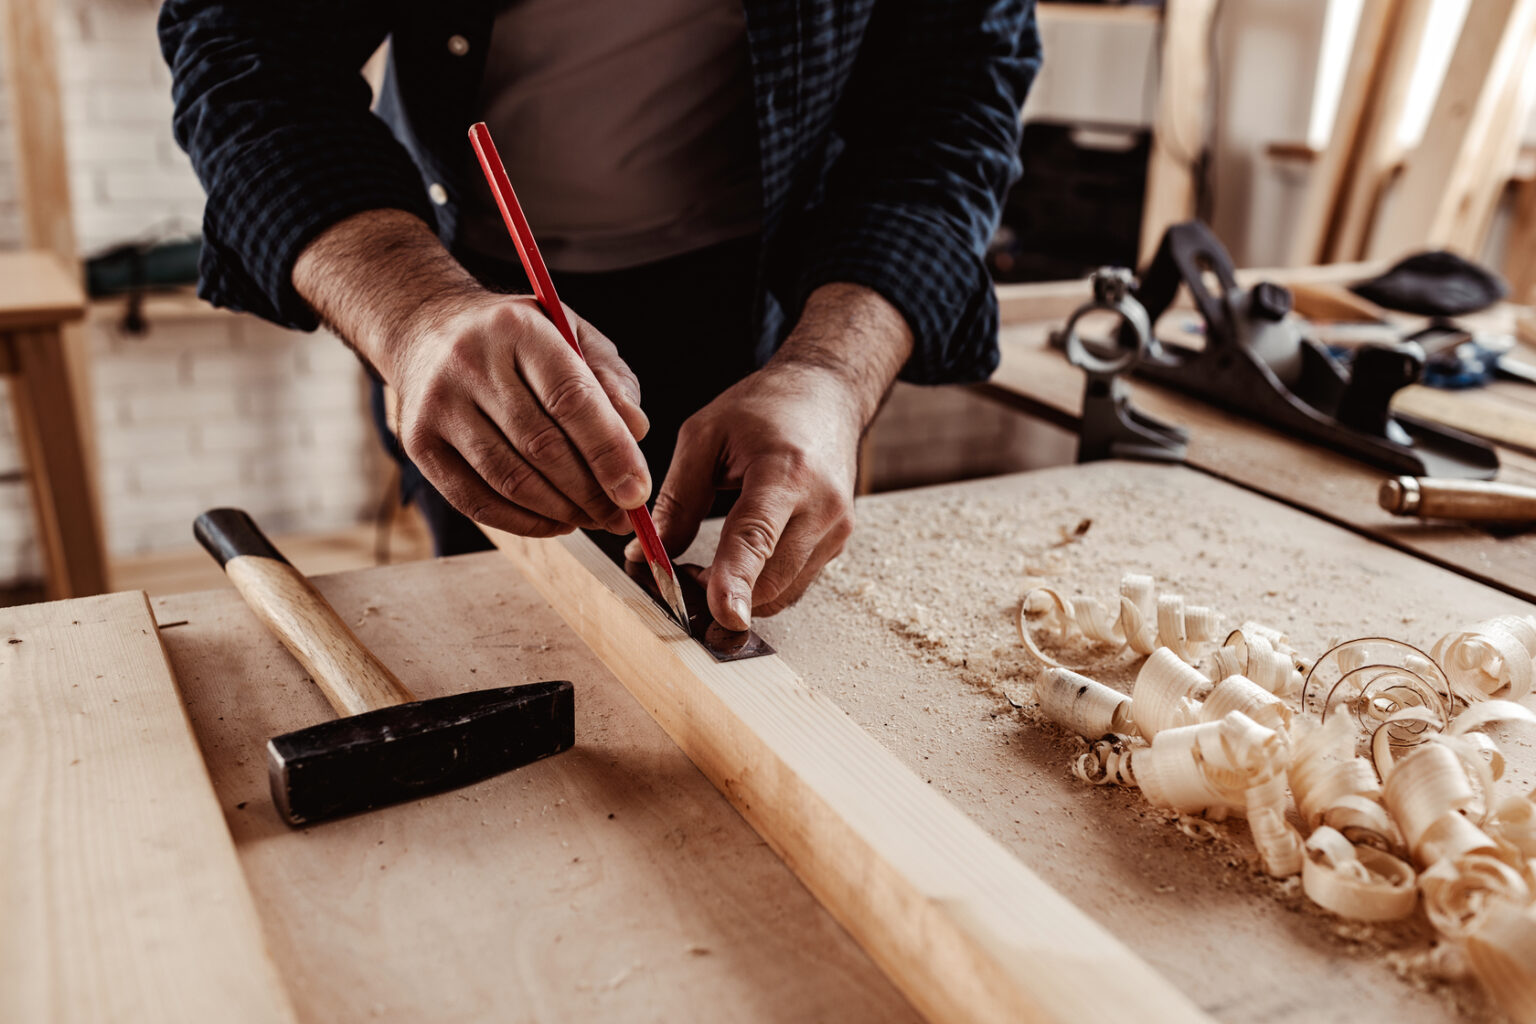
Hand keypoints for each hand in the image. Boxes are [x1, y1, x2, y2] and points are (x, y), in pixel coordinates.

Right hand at [390, 290, 651, 536]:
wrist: (426, 330)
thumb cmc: (516, 338)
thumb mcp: (571, 332)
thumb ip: (610, 376)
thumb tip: (636, 430)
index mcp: (517, 329)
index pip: (571, 398)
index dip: (610, 452)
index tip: (637, 492)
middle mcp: (470, 363)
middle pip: (542, 446)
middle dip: (591, 492)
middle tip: (620, 516)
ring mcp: (438, 405)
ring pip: (509, 479)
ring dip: (561, 511)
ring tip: (592, 518)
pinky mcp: (419, 443)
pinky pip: (476, 501)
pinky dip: (524, 522)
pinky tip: (555, 522)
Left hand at [633, 362, 860, 629]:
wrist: (827, 396)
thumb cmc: (764, 408)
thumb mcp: (705, 436)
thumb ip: (677, 499)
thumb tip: (644, 555)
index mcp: (786, 472)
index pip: (758, 537)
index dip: (737, 580)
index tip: (723, 615)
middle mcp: (822, 507)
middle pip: (769, 580)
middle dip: (720, 594)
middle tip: (678, 577)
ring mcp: (836, 530)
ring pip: (781, 593)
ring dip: (740, 595)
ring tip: (705, 569)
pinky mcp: (836, 545)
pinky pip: (792, 585)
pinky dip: (760, 586)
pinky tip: (736, 563)